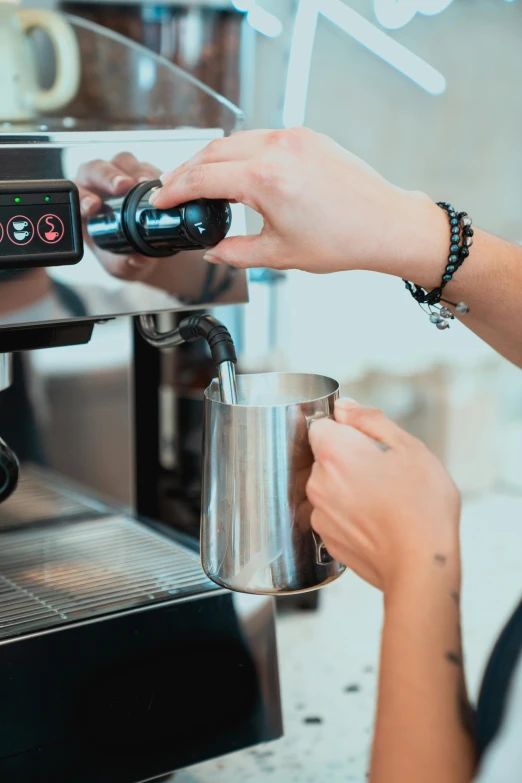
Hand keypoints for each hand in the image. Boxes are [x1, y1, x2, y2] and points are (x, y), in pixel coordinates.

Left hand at [76, 153, 163, 280]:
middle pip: (95, 169)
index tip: (93, 207)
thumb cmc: (123, 256)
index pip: (76, 195)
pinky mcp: (143, 171)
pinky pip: (146, 165)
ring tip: (142, 183)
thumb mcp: (121, 266)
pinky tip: (160, 185)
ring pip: (121, 161)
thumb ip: (125, 264)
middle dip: (107, 176)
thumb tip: (137, 259)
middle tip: (121, 186)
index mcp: (82, 206)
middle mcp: (97, 186)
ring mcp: (121, 175)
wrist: (144, 250)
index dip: (83, 198)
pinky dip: (152, 173)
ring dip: (131, 170)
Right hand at [152, 127, 447, 278]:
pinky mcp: (307, 136)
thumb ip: (236, 252)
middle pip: (212, 152)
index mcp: (265, 179)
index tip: (161, 201)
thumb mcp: (280, 255)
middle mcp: (277, 149)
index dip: (174, 191)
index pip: (202, 178)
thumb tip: (214, 251)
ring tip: (199, 180)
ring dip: (211, 159)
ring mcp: (293, 137)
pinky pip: (260, 138)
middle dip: (185, 171)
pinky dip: (239, 152)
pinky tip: (235, 170)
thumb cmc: (343, 240)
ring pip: (235, 140)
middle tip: (172, 190)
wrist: (386, 224)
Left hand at [307, 399, 460, 592]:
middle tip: (386, 472)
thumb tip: (345, 407)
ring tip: (385, 500)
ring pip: (330, 486)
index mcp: (334, 453)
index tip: (368, 441)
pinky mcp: (326, 539)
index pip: (322, 425)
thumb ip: (371, 420)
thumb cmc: (422, 507)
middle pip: (326, 457)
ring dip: (350, 488)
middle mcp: (318, 482)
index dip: (345, 428)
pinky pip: (335, 514)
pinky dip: (351, 514)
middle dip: (350, 458)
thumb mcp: (409, 448)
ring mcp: (320, 514)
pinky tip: (378, 520)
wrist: (421, 566)